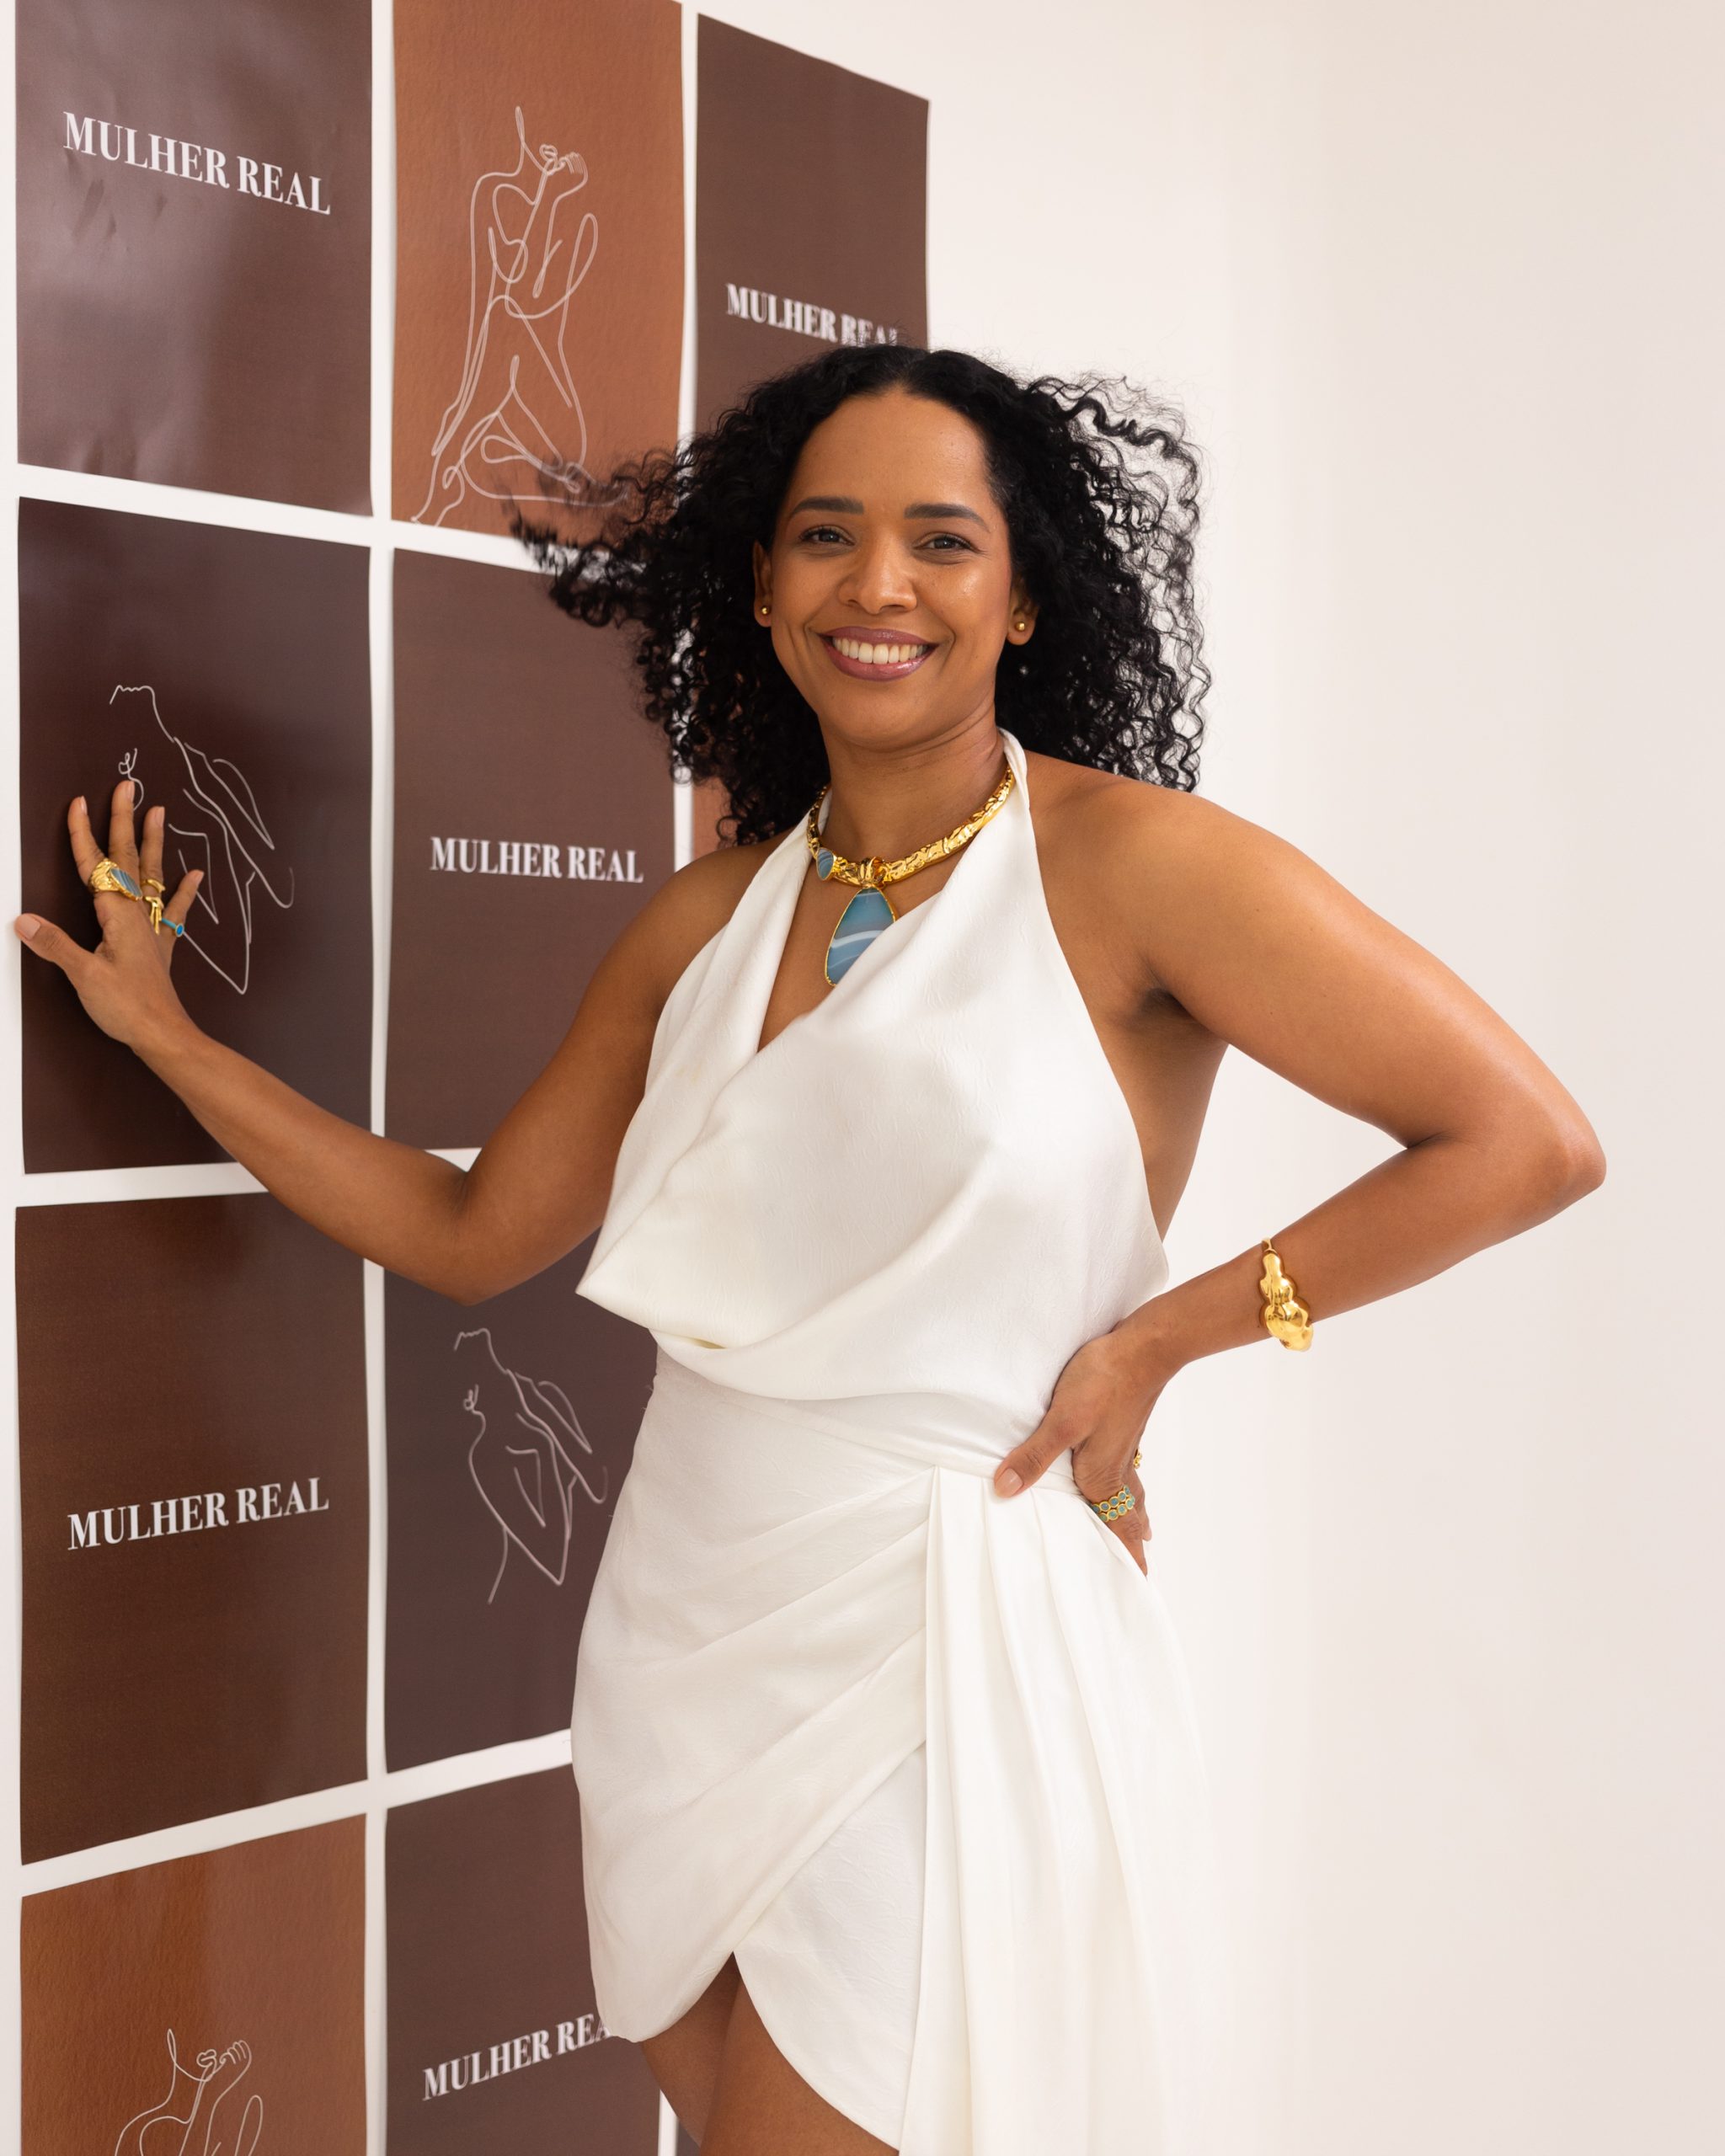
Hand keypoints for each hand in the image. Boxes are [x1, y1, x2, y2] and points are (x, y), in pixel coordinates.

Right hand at [13, 780, 205, 1053]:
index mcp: (116, 916)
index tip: (79, 802)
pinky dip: (183, 890)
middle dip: (124, 821)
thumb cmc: (126, 1007)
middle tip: (128, 786)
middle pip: (127, 859)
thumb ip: (55, 945)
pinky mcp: (160, 946)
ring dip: (153, 843)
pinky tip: (196, 873)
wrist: (163, 1034)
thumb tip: (23, 919)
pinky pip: (172, 910)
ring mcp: (151, 928)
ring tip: (160, 811)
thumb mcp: (83, 976)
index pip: (95, 866)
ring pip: (151, 875)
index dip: (83, 834)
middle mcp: (137, 915)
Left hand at [991, 1326, 1174, 1573]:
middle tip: (1137, 1567)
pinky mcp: (1124, 1427)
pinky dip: (1129, 1485)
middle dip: (1131, 1544)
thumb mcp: (1061, 1421)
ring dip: (1133, 1515)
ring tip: (1142, 1530)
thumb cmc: (1104, 1382)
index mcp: (1103, 1477)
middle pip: (1127, 1516)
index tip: (1138, 1586)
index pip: (1118, 1529)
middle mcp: (1117, 1469)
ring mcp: (1124, 1447)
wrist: (1144, 1348)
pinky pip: (1127, 1469)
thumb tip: (1005, 1490)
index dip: (1128, 1558)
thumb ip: (1034, 1457)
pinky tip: (1124, 1474)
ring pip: (1130, 1491)